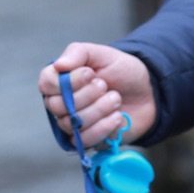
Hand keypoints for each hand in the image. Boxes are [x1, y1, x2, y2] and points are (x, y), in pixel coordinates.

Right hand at [40, 45, 156, 149]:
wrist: (147, 92)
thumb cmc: (121, 71)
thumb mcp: (102, 54)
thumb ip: (77, 53)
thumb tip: (58, 65)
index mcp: (60, 80)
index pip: (46, 84)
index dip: (68, 81)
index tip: (90, 73)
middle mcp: (62, 103)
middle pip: (57, 106)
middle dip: (86, 95)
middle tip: (105, 86)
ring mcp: (74, 123)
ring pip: (72, 123)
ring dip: (98, 109)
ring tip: (116, 99)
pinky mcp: (88, 139)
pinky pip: (84, 140)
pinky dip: (103, 127)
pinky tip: (117, 117)